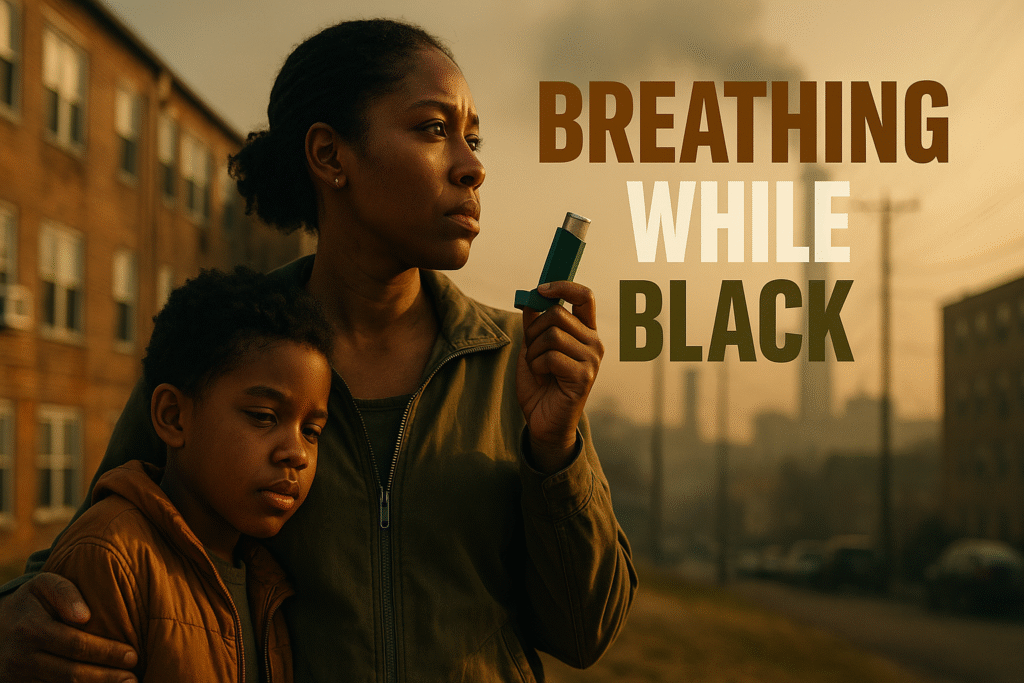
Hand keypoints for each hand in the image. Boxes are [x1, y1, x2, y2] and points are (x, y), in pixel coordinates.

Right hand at [0, 573, 136, 681]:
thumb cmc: (31, 602)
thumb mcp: (43, 585)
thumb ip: (65, 592)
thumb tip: (84, 616)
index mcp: (32, 629)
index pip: (77, 645)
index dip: (107, 653)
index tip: (132, 656)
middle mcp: (22, 658)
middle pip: (72, 674)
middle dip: (107, 678)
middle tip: (133, 679)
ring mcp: (18, 677)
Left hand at [517, 280, 603, 473]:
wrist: (543, 422)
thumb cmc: (540, 385)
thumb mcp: (533, 348)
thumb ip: (534, 324)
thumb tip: (530, 298)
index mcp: (585, 331)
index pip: (584, 297)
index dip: (563, 286)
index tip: (540, 289)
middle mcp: (594, 342)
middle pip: (557, 314)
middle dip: (533, 329)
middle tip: (532, 350)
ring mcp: (592, 360)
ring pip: (552, 334)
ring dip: (533, 351)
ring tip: (538, 367)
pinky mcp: (584, 376)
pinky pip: (551, 356)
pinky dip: (537, 366)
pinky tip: (543, 378)